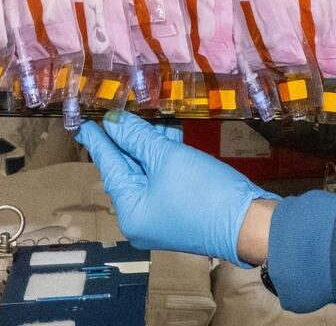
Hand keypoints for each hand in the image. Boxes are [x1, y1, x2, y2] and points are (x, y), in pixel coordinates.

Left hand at [76, 111, 276, 266]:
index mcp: (129, 210)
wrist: (249, 223)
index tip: (85, 124)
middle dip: (130, 138)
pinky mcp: (179, 208)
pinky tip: (171, 133)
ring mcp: (160, 214)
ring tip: (152, 116)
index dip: (98, 141)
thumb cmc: (205, 193)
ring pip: (149, 171)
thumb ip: (137, 138)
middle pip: (129, 168)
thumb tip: (114, 122)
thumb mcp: (167, 158)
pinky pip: (164, 177)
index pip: (109, 167)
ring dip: (152, 143)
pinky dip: (167, 156)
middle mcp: (140, 217)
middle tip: (120, 111)